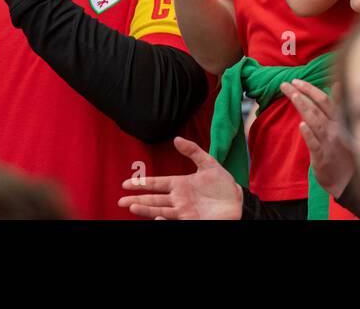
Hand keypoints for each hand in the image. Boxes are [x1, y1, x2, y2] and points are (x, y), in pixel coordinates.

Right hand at [117, 136, 241, 219]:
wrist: (238, 203)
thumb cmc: (223, 186)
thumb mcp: (209, 164)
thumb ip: (193, 151)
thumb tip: (176, 139)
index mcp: (180, 185)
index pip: (157, 184)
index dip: (142, 184)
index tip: (127, 184)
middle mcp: (178, 200)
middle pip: (153, 200)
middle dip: (137, 200)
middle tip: (121, 200)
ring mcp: (183, 212)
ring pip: (159, 211)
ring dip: (145, 210)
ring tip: (132, 207)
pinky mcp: (190, 221)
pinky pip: (173, 221)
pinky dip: (163, 220)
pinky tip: (157, 217)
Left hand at [282, 79, 353, 197]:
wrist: (344, 179)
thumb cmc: (342, 150)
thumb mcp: (343, 126)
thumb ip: (338, 105)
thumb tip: (337, 84)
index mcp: (338, 120)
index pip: (324, 99)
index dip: (310, 89)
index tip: (296, 81)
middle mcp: (335, 128)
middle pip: (318, 106)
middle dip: (302, 93)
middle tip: (287, 84)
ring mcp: (329, 142)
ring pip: (316, 121)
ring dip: (304, 107)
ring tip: (293, 95)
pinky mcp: (322, 157)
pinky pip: (314, 144)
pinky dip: (309, 134)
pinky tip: (301, 126)